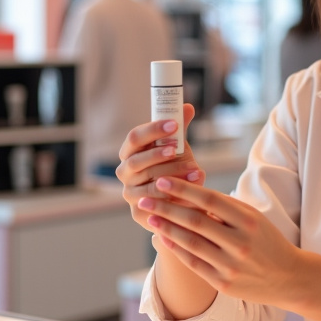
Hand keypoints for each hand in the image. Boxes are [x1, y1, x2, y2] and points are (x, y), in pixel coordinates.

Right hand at [117, 103, 205, 232]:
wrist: (177, 199)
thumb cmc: (173, 167)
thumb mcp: (177, 147)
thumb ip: (180, 129)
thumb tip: (187, 107)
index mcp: (130, 152)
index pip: (134, 137)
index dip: (153, 130)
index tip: (174, 124)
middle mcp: (124, 172)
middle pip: (137, 161)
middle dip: (159, 155)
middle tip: (178, 148)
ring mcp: (129, 194)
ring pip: (148, 184)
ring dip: (173, 176)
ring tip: (196, 170)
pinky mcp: (138, 213)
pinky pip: (155, 205)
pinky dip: (175, 198)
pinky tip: (192, 192)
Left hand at [137, 177, 302, 307]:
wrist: (289, 277)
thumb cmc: (266, 241)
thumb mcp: (253, 218)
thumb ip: (225, 208)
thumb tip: (189, 193)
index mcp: (248, 220)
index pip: (209, 200)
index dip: (183, 189)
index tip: (162, 180)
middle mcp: (240, 242)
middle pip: (195, 220)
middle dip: (166, 207)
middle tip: (145, 198)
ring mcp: (232, 265)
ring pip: (191, 242)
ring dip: (167, 228)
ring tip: (149, 216)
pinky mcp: (224, 283)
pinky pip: (194, 263)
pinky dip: (176, 249)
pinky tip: (163, 237)